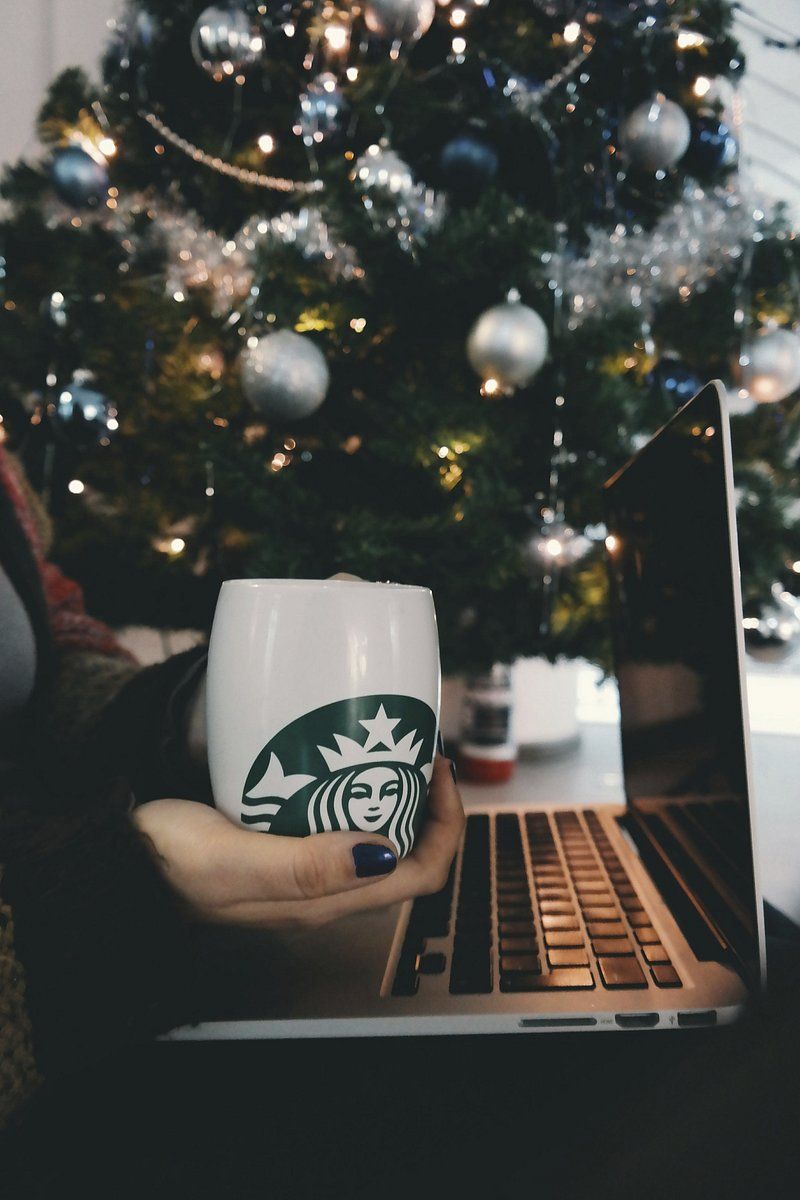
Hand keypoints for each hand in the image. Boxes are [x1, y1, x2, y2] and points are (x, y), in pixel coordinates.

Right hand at [133, 754, 463, 927]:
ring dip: (391, 797)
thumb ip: (305, 865)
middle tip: (416, 749)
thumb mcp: (233, 862)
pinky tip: (337, 760)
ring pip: (372, 838)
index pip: (419, 876)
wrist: (113, 860)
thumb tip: (384, 855)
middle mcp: (321, 892)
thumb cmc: (165, 863)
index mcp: (321, 902)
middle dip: (425, 804)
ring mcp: (300, 870)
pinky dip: (350, 792)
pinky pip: (334, 823)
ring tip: (385, 747)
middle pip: (406, 857)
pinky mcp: (277, 846)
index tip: (435, 771)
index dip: (444, 826)